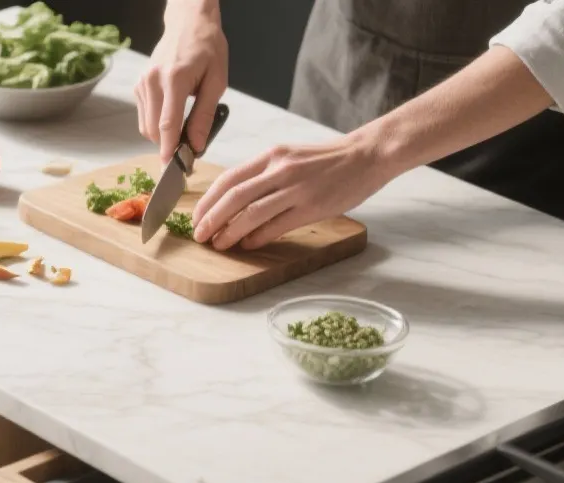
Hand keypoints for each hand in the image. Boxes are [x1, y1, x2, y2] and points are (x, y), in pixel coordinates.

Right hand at [135, 0, 227, 160]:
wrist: (189, 24)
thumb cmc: (207, 48)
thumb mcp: (217, 81)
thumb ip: (205, 115)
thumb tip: (197, 144)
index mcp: (175, 78)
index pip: (168, 124)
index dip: (170, 150)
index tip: (174, 169)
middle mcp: (153, 81)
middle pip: (154, 130)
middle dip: (169, 145)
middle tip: (189, 149)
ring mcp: (142, 83)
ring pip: (146, 127)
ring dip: (163, 136)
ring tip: (183, 128)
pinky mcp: (138, 86)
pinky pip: (144, 116)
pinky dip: (157, 123)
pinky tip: (172, 113)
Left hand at [193, 134, 396, 249]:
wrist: (366, 156)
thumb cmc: (327, 160)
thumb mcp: (290, 157)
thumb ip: (263, 174)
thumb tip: (233, 199)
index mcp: (272, 156)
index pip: (229, 178)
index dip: (208, 200)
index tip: (196, 216)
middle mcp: (281, 170)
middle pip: (234, 196)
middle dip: (211, 219)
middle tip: (199, 235)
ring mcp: (296, 189)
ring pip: (252, 213)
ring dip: (230, 232)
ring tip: (218, 244)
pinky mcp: (312, 207)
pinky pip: (277, 225)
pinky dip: (258, 237)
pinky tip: (248, 245)